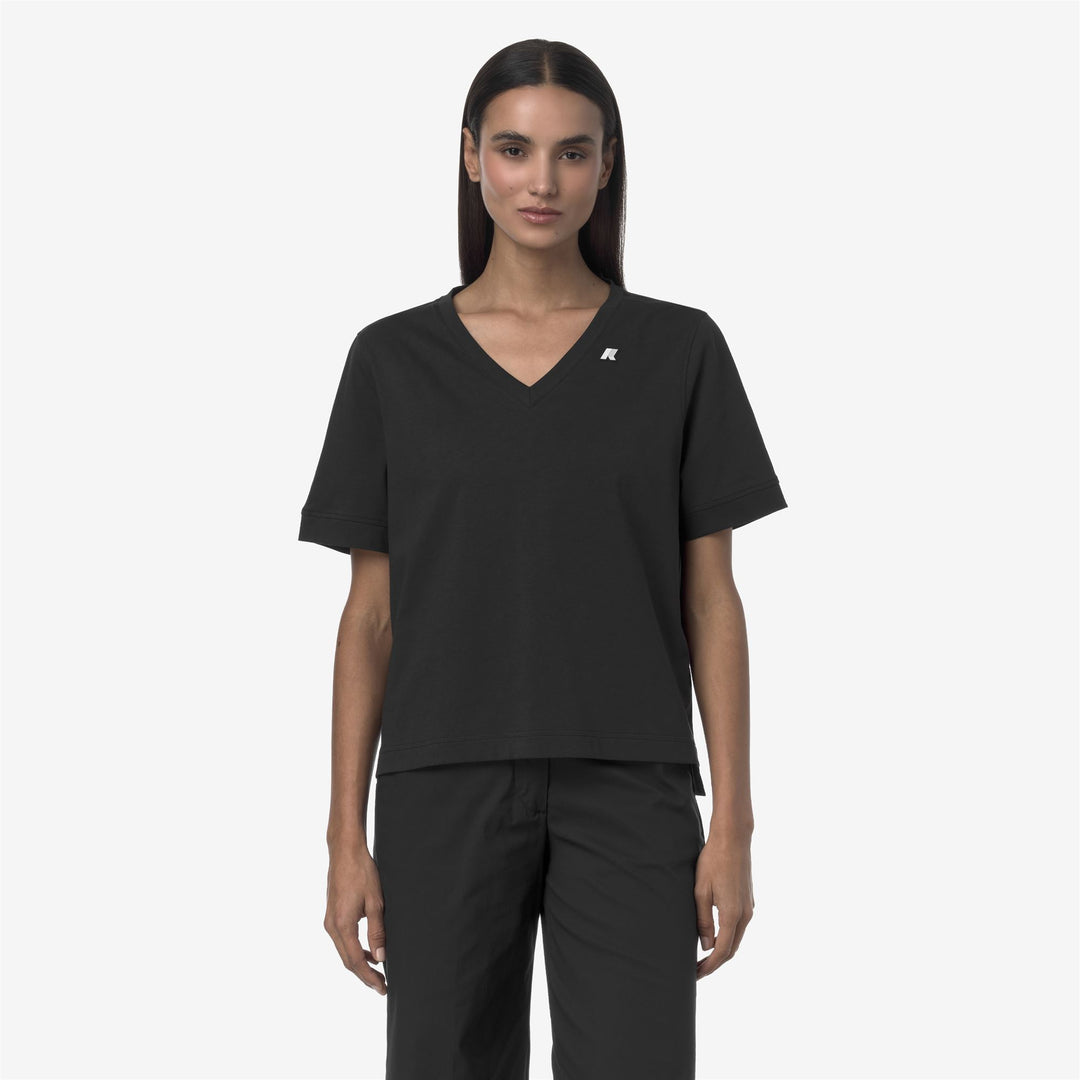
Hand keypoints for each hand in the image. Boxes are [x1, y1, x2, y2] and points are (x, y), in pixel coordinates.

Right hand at [324, 842, 386, 994]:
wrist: (345, 851)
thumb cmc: (362, 872)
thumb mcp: (375, 902)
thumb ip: (377, 932)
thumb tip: (380, 958)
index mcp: (342, 925)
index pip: (355, 961)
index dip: (369, 977)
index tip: (382, 988)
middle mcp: (331, 926)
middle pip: (347, 960)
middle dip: (365, 975)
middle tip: (382, 986)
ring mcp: (329, 921)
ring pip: (344, 951)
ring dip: (359, 963)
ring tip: (378, 971)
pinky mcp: (331, 915)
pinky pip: (342, 940)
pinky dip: (354, 950)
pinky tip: (368, 950)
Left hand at [694, 835, 753, 979]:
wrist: (733, 839)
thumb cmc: (713, 862)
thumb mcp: (701, 891)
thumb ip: (703, 920)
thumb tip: (705, 946)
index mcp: (733, 914)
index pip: (722, 951)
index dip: (710, 966)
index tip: (696, 974)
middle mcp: (745, 915)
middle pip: (732, 949)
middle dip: (715, 963)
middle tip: (697, 970)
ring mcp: (749, 908)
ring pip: (737, 938)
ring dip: (722, 950)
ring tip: (703, 956)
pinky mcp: (748, 901)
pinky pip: (739, 927)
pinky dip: (728, 937)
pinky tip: (715, 936)